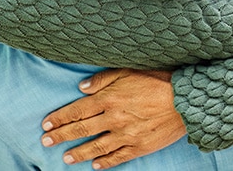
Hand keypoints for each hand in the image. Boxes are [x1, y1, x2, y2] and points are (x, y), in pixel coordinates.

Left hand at [41, 69, 185, 167]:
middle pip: (81, 129)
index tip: (46, 124)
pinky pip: (118, 157)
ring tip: (65, 158)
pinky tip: (95, 166)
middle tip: (46, 142)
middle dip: (61, 136)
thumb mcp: (129, 70)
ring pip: (96, 147)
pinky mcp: (139, 146)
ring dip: (78, 153)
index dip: (59, 118)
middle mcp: (113, 118)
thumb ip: (104, 79)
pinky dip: (105, 162)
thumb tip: (82, 87)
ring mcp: (126, 134)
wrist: (187, 99)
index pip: (77, 110)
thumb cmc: (160, 80)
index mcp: (109, 98)